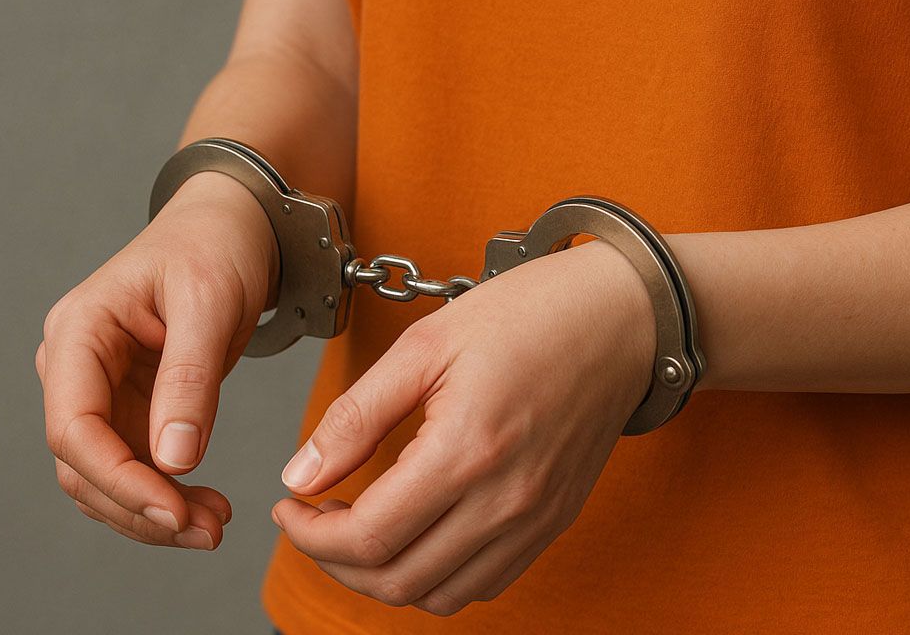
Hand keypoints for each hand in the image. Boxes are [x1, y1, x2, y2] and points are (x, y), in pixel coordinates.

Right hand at [37, 171, 277, 548]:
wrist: (234, 224)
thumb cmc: (217, 246)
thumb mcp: (211, 303)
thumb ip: (189, 379)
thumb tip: (173, 460)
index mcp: (80, 331)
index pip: (74, 426)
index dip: (118, 479)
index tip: (173, 511)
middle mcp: (77, 365)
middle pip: (83, 462)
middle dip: (140, 506)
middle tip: (207, 531)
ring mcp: (101, 388)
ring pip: (105, 474)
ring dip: (153, 509)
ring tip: (213, 525)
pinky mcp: (131, 403)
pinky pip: (135, 463)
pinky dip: (166, 492)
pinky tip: (205, 506)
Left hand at [272, 239, 654, 614]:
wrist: (620, 316)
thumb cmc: (529, 314)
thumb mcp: (425, 346)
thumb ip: (356, 417)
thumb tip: (302, 473)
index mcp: (467, 451)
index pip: (368, 538)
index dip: (309, 535)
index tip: (289, 507)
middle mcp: (506, 501)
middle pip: (397, 581)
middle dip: (335, 562)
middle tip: (315, 519)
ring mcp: (536, 518)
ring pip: (440, 594)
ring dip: (384, 576)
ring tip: (361, 527)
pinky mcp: (555, 520)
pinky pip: (486, 582)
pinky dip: (437, 575)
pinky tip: (418, 531)